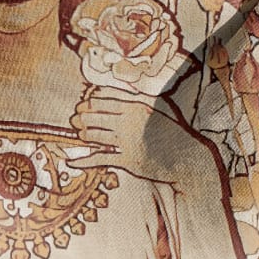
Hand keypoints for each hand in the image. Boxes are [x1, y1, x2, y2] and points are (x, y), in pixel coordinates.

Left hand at [67, 89, 217, 192]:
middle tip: (75, 120)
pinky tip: (71, 162)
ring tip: (79, 134)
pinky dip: (83, 161)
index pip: (103, 100)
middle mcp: (130, 121)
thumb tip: (120, 96)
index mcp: (136, 105)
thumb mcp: (158, 109)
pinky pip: (100, 158)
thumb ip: (138, 101)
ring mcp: (128, 140)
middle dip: (81, 117)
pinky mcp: (127, 159)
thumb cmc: (173, 132)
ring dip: (82, 134)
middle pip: (94, 116)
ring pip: (94, 135)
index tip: (82, 105)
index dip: (88, 103)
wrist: (187, 157)